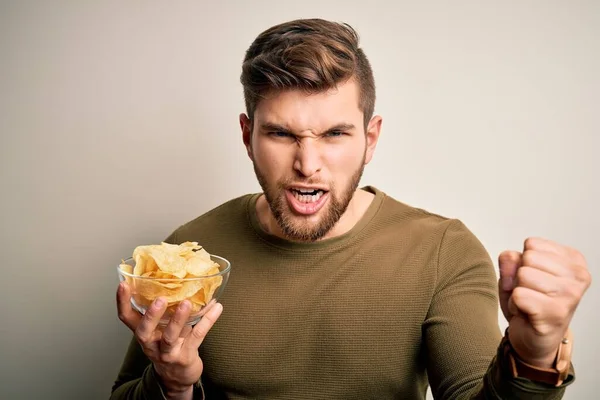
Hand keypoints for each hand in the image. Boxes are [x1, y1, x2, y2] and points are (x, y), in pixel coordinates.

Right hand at [116, 281, 222, 397]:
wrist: (178, 376)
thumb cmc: (170, 345)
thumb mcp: (162, 327)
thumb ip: (167, 308)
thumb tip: (180, 278)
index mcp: (144, 332)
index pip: (126, 317)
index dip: (122, 302)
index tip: (124, 284)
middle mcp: (152, 343)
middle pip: (144, 331)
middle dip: (151, 315)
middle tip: (160, 299)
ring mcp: (168, 352)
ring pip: (170, 337)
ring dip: (178, 320)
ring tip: (186, 303)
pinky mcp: (185, 356)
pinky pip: (197, 336)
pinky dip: (208, 320)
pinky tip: (217, 307)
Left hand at [498, 237, 590, 367]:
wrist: (532, 338)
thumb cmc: (528, 301)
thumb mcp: (515, 273)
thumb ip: (511, 259)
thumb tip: (511, 257)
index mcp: (573, 260)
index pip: (532, 244)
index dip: (522, 262)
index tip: (532, 280)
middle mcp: (578, 276)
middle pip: (527, 258)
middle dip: (519, 277)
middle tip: (529, 293)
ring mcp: (570, 295)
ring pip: (523, 275)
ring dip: (517, 291)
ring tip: (529, 303)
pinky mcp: (556, 312)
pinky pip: (519, 295)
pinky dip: (515, 304)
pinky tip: (527, 313)